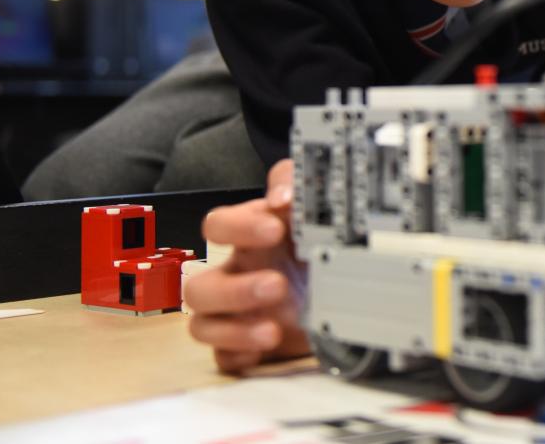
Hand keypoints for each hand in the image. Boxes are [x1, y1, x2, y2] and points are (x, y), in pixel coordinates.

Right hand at [186, 158, 311, 372]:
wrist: (347, 289)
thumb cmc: (318, 245)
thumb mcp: (312, 209)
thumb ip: (294, 185)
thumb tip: (282, 197)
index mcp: (247, 239)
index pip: (217, 226)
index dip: (239, 227)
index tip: (275, 230)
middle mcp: (234, 275)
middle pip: (197, 285)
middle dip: (235, 290)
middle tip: (278, 286)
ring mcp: (235, 315)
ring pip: (201, 326)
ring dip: (233, 330)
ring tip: (272, 330)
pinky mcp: (247, 347)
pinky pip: (223, 359)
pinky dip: (240, 355)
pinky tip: (265, 349)